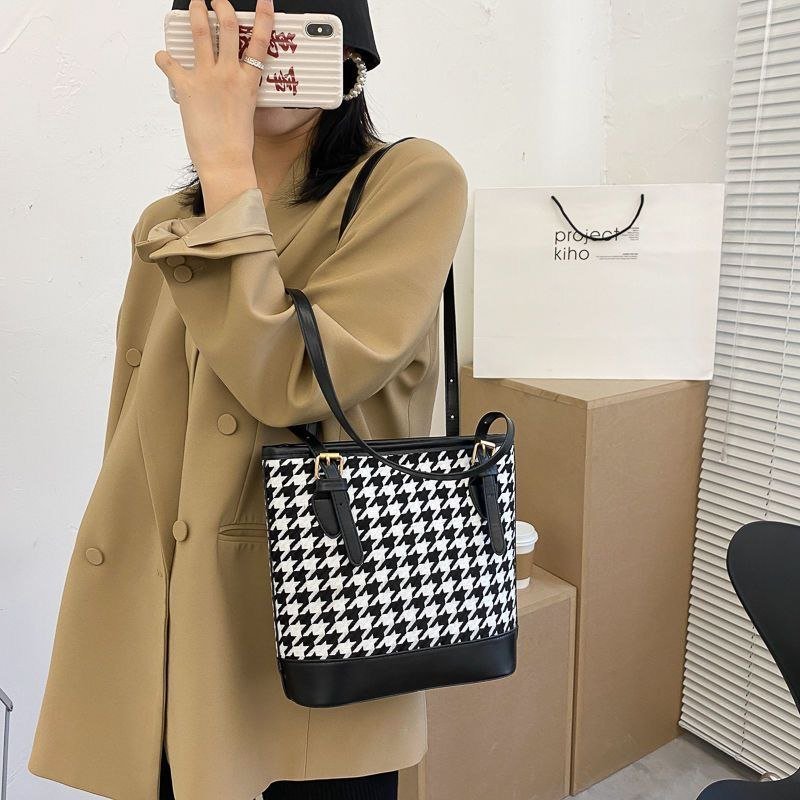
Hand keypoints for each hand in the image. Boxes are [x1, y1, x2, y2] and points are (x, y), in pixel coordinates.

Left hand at [155, 0, 273, 202]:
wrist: (225, 161)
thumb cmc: (237, 144)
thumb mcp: (246, 110)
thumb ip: (240, 89)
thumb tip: (231, 81)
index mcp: (248, 81)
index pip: (260, 41)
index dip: (264, 17)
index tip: (264, 2)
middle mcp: (229, 74)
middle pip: (228, 26)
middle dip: (222, 6)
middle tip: (217, 1)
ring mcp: (207, 77)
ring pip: (201, 31)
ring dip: (196, 13)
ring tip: (193, 5)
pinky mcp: (187, 86)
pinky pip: (170, 63)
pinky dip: (164, 57)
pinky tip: (163, 56)